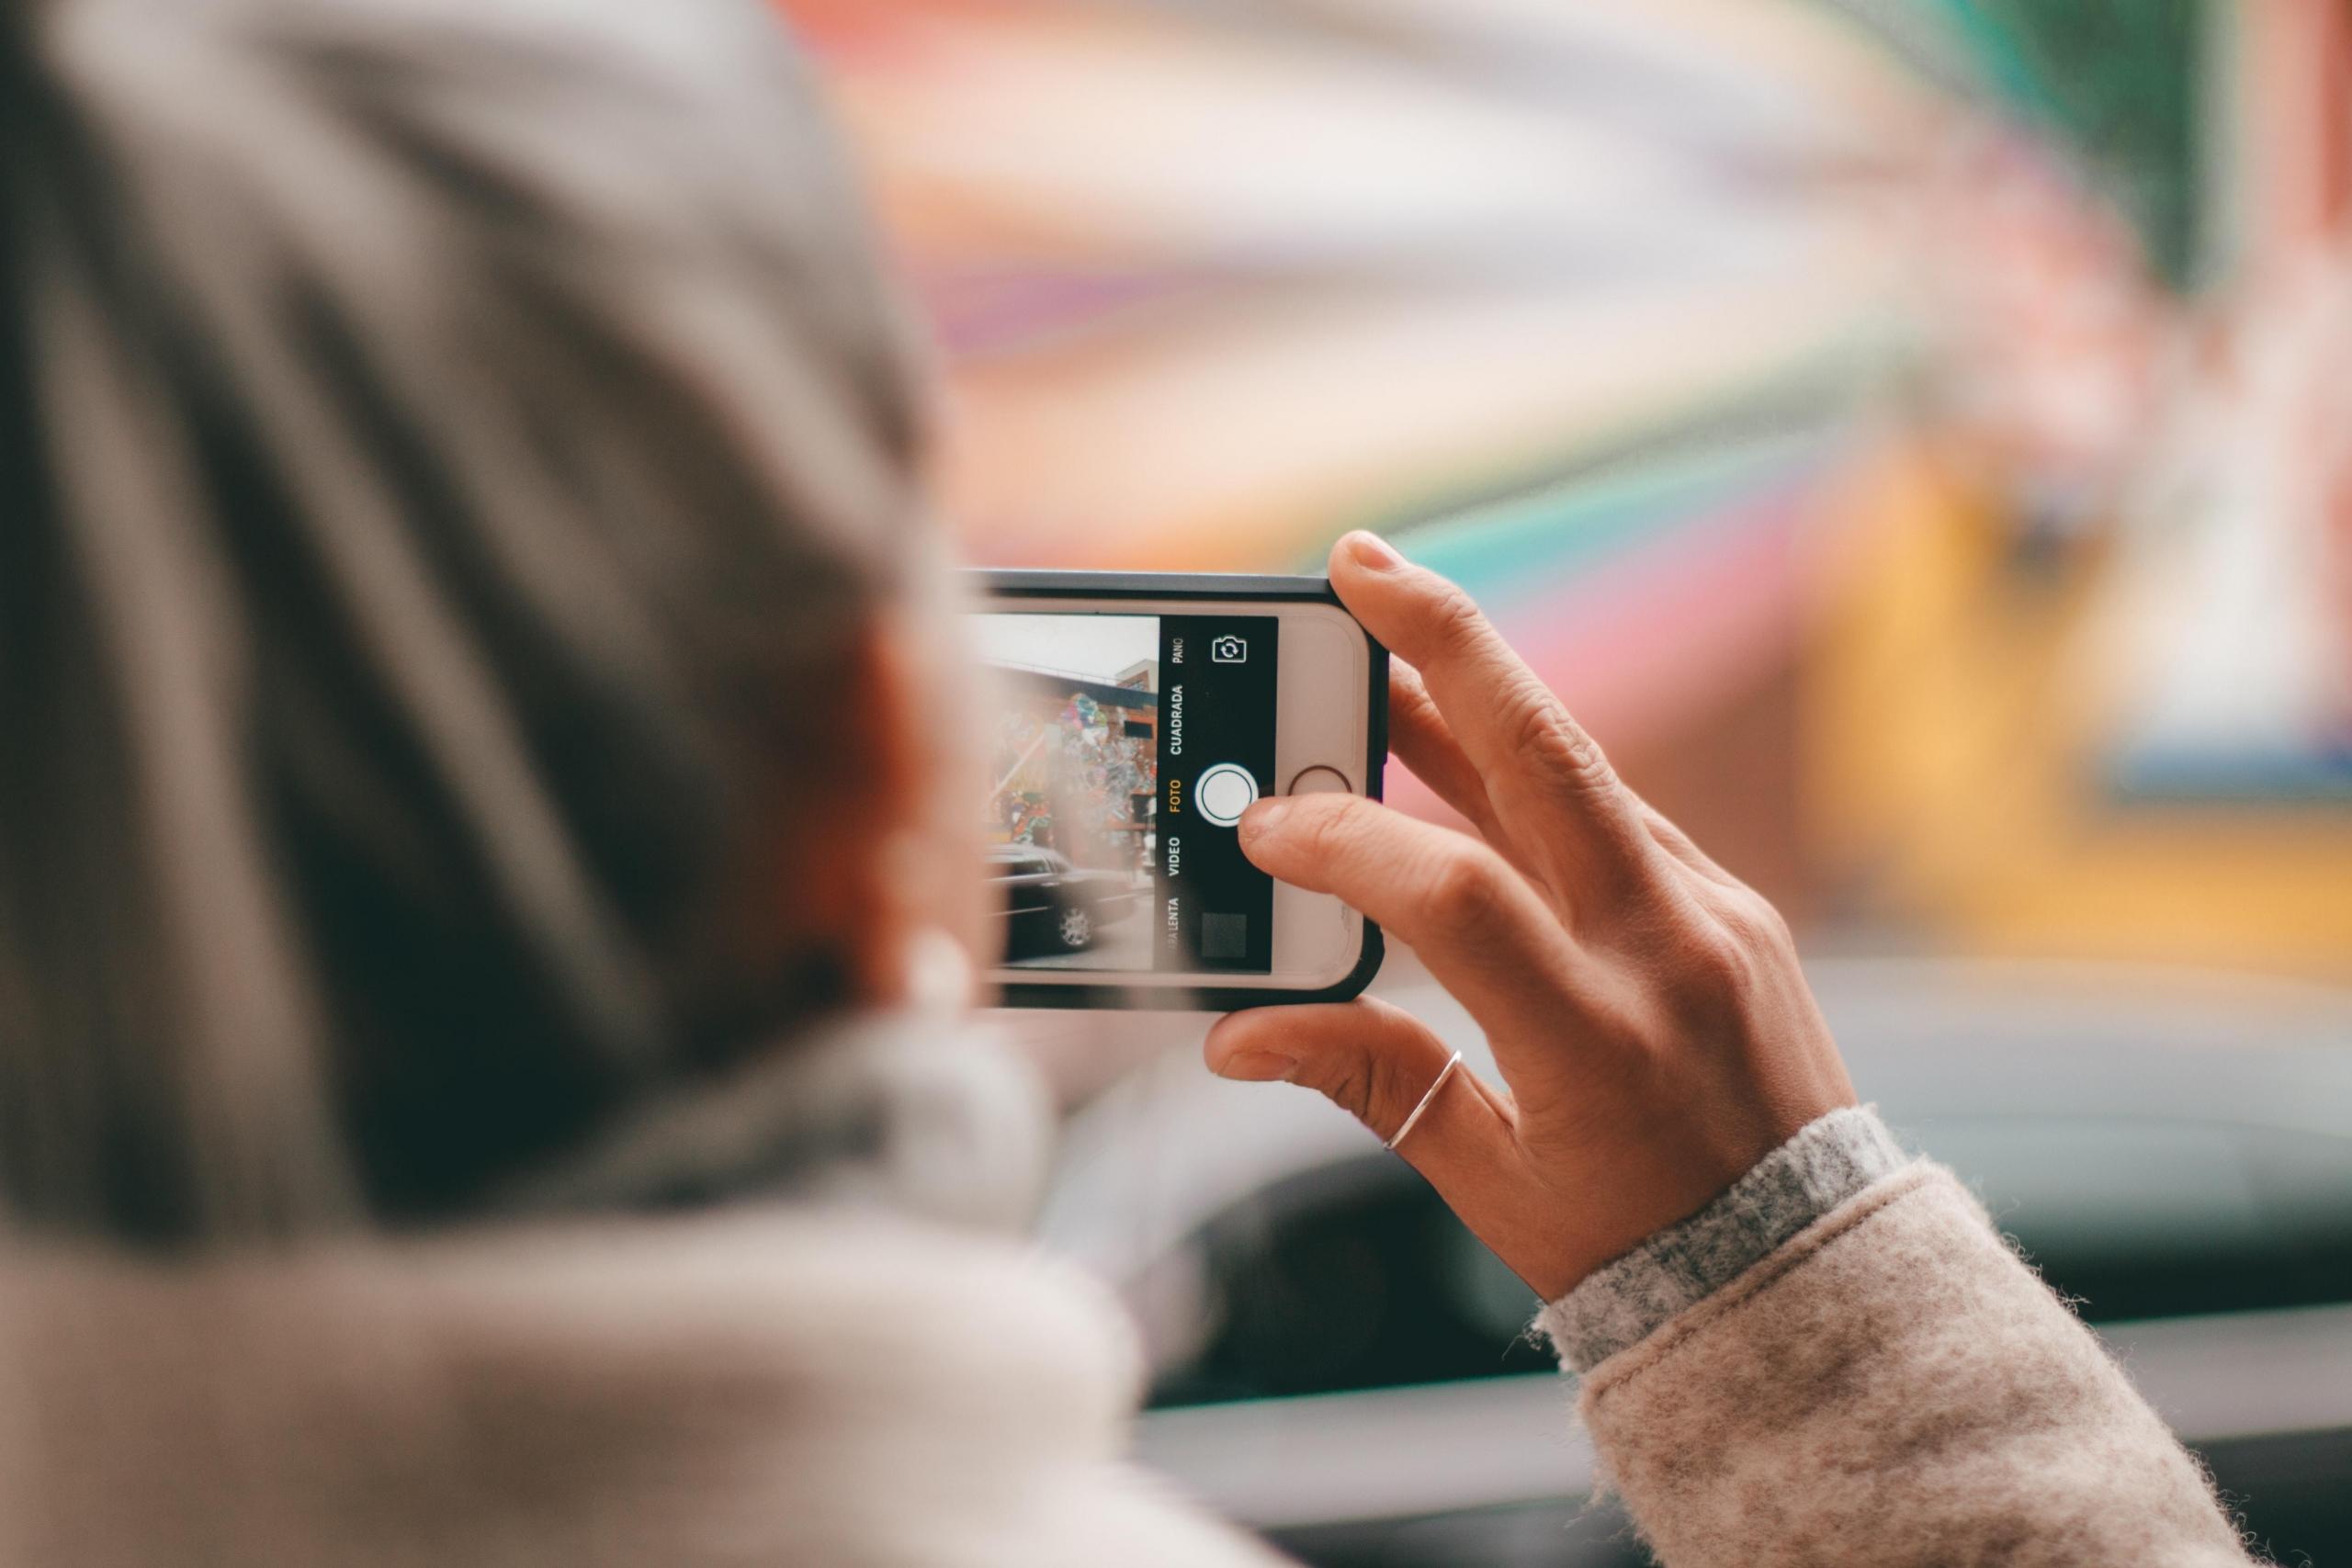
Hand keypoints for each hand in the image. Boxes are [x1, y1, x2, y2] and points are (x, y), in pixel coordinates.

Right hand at [1206, 532, 1855, 1301]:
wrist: (1812, 1274)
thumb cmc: (1642, 1249)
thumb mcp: (1492, 1185)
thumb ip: (1371, 1083)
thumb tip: (1242, 1034)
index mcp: (1599, 1041)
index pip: (1456, 893)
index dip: (1346, 843)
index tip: (1264, 832)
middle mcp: (1670, 952)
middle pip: (1549, 755)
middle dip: (1445, 643)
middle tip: (1357, 565)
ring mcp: (1716, 916)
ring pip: (1582, 766)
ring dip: (1477, 693)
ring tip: (1381, 632)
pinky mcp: (1732, 905)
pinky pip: (1615, 811)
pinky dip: (1530, 768)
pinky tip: (1461, 743)